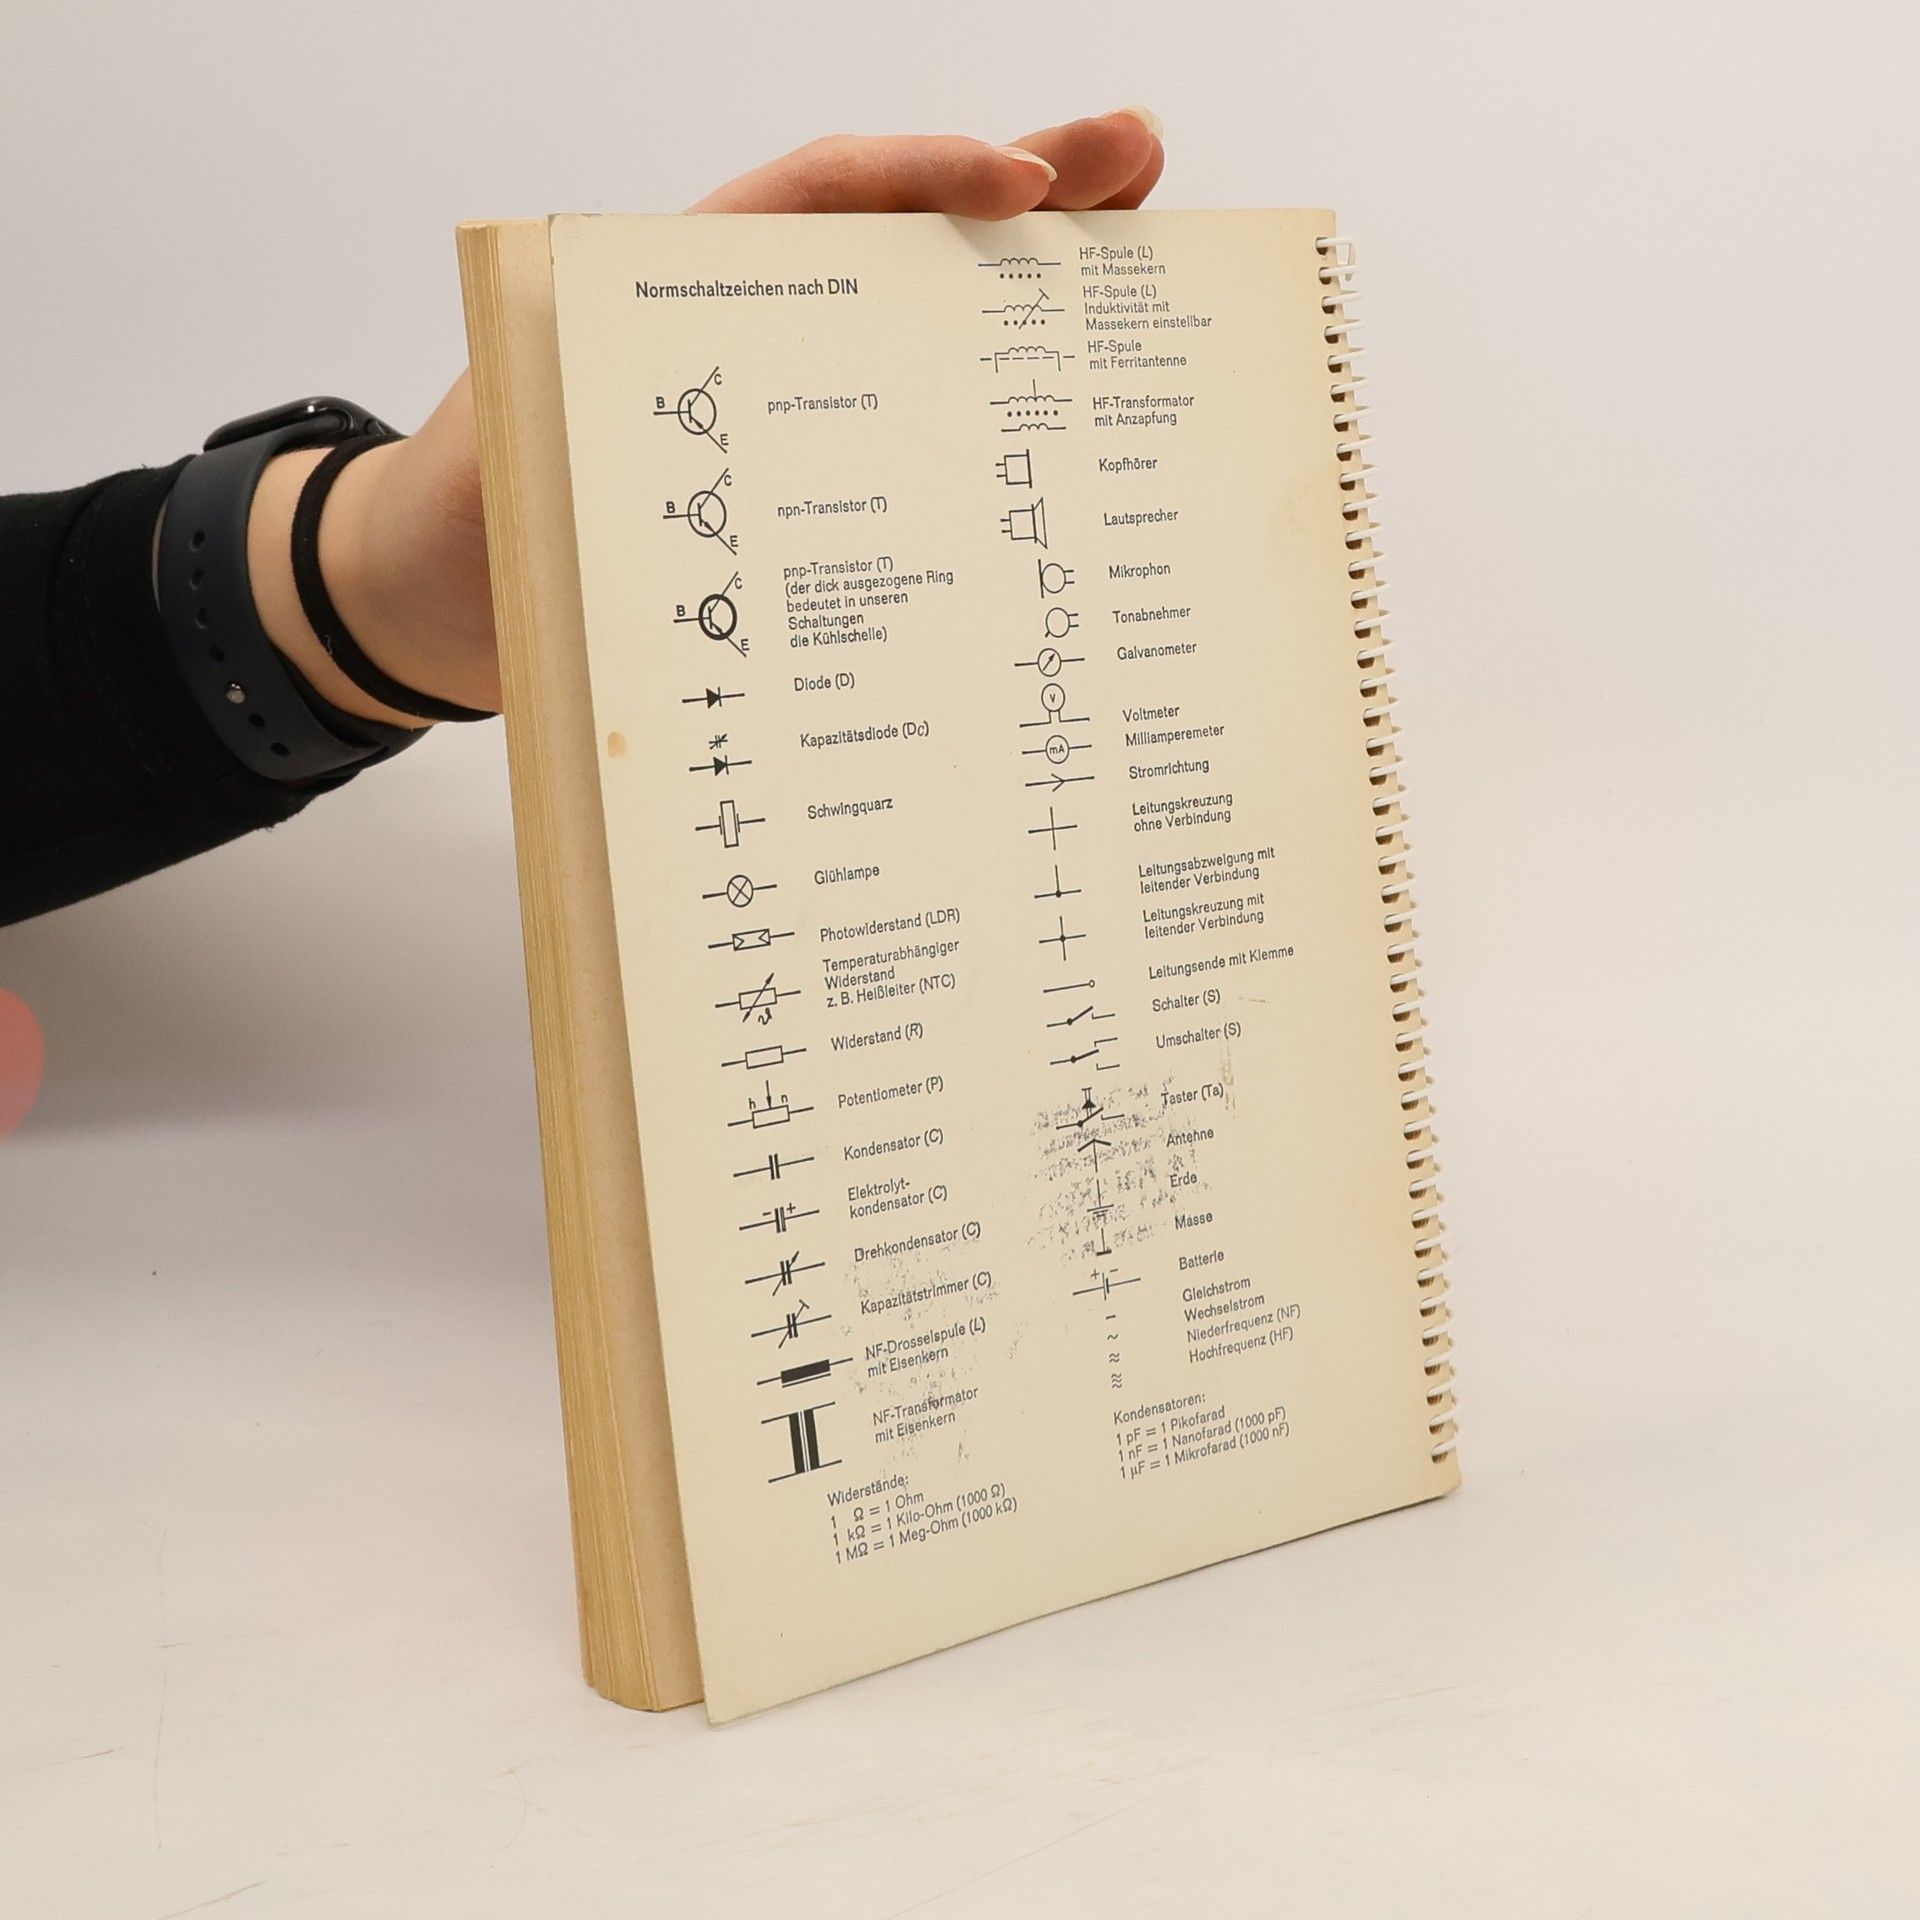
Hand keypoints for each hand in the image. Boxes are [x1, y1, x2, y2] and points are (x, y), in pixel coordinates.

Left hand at [248, 109, 1166, 727]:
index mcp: (676, 288)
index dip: (921, 181)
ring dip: (1027, 294)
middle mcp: (746, 328)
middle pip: (901, 239)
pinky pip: (906, 427)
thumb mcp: (503, 476)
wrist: (434, 594)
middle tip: (1141, 162)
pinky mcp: (798, 477)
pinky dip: (985, 409)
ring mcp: (782, 400)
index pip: (815, 199)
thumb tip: (659, 494)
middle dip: (1025, 194)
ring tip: (1142, 256)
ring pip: (922, 325)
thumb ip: (568, 458)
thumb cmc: (462, 527)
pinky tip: (1062, 414)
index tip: (1019, 189)